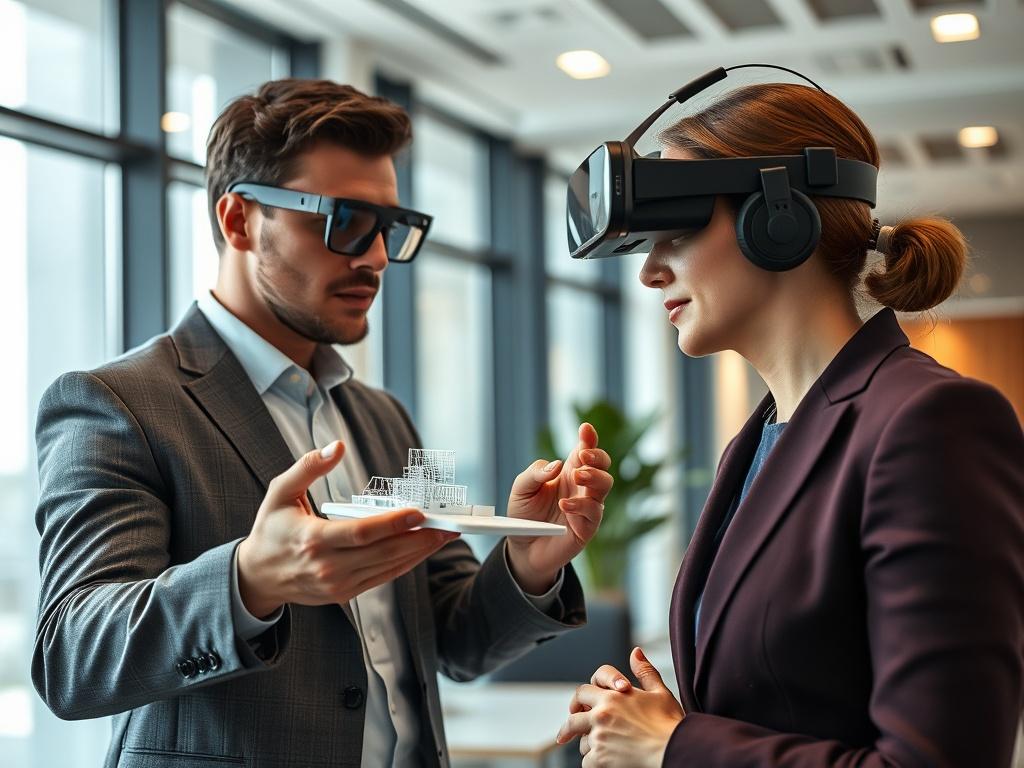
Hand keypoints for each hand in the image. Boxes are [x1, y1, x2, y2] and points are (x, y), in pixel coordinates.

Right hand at [236, 441, 458, 616]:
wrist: (257, 576)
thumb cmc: (271, 529)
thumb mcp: (280, 491)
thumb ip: (309, 466)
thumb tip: (337, 446)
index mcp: (312, 539)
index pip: (361, 533)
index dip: (392, 524)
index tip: (419, 513)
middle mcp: (327, 567)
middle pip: (382, 553)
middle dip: (419, 538)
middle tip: (448, 525)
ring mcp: (337, 585)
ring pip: (387, 568)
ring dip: (419, 552)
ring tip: (444, 535)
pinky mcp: (344, 594)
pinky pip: (382, 578)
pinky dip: (405, 564)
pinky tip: (422, 549)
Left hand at [505, 423, 611, 593]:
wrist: (522, 548)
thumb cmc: (524, 514)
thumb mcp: (521, 488)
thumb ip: (535, 473)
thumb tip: (556, 465)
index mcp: (568, 471)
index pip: (584, 449)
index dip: (588, 437)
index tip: (585, 429)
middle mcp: (582, 486)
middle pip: (603, 464)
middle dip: (597, 456)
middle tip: (582, 457)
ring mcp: (588, 506)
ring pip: (605, 484)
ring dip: (594, 477)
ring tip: (576, 476)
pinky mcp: (587, 527)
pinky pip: (593, 512)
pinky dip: (580, 505)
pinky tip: (564, 504)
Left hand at [556, 647, 684, 767]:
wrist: (673, 751)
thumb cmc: (669, 724)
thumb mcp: (660, 693)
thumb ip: (644, 671)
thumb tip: (635, 652)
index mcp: (612, 696)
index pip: (583, 692)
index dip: (579, 700)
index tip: (574, 710)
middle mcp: (601, 714)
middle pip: (573, 720)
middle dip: (568, 728)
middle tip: (563, 736)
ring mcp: (598, 737)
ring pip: (582, 743)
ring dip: (589, 747)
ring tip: (603, 750)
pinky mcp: (599, 759)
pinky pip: (587, 763)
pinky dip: (595, 764)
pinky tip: (608, 762)